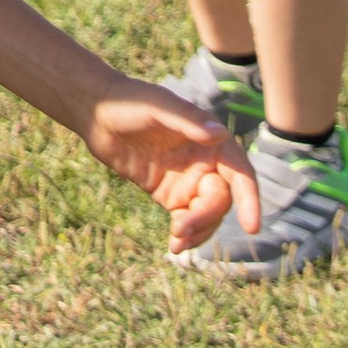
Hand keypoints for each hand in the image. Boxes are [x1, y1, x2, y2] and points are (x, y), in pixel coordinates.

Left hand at [84, 84, 262, 253]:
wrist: (96, 113)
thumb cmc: (129, 102)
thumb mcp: (157, 107)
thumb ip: (187, 120)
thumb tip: (219, 133)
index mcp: (210, 139)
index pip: (239, 172)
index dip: (249, 198)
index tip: (251, 226)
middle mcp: (205, 161)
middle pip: (221, 199)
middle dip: (205, 218)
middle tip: (180, 228)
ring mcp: (188, 180)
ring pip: (207, 214)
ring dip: (197, 232)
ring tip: (176, 242)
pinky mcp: (170, 193)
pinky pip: (187, 219)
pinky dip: (185, 234)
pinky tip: (175, 244)